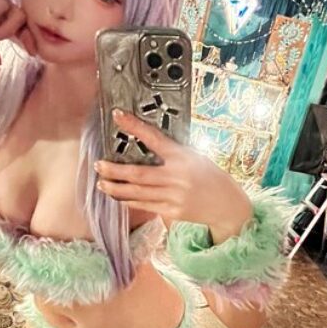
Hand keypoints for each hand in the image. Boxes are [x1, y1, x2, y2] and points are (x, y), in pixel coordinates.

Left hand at [95, 109, 252, 240]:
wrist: (227, 205)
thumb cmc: (211, 177)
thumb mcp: (195, 157)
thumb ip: (173, 154)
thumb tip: (146, 145)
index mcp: (182, 157)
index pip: (154, 138)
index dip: (134, 126)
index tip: (118, 116)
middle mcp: (177, 177)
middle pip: (137, 173)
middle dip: (114, 170)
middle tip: (99, 164)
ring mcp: (173, 196)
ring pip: (137, 192)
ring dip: (116, 188)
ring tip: (101, 182)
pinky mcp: (172, 212)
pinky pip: (144, 205)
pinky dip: (129, 200)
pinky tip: (117, 196)